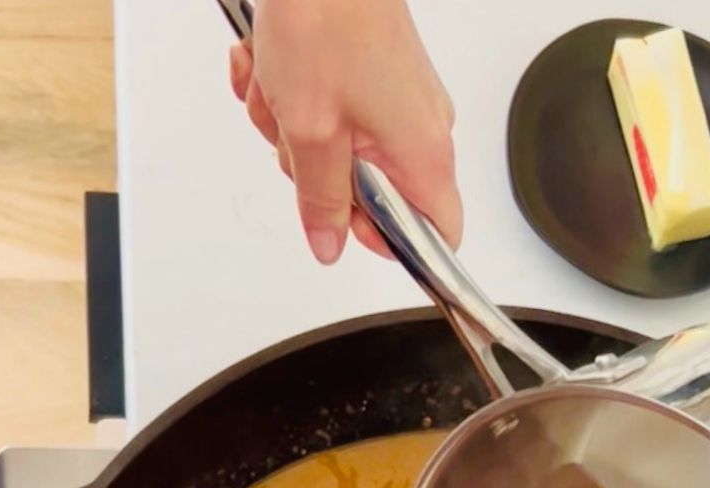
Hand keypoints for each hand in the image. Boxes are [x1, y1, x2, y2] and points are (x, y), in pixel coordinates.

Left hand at [228, 0, 461, 264]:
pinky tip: (273, 71)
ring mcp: (401, 98)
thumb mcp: (310, 132)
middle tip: (294, 143)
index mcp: (423, 153)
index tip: (346, 227)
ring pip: (345, 150)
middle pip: (373, 194)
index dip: (388, 244)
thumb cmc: (326, 19)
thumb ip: (320, 200)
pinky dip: (298, 97)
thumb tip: (329, 244)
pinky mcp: (377, 73)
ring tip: (275, 91)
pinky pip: (337, 111)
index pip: (435, 235)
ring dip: (295, 130)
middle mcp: (423, 127)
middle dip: (318, 175)